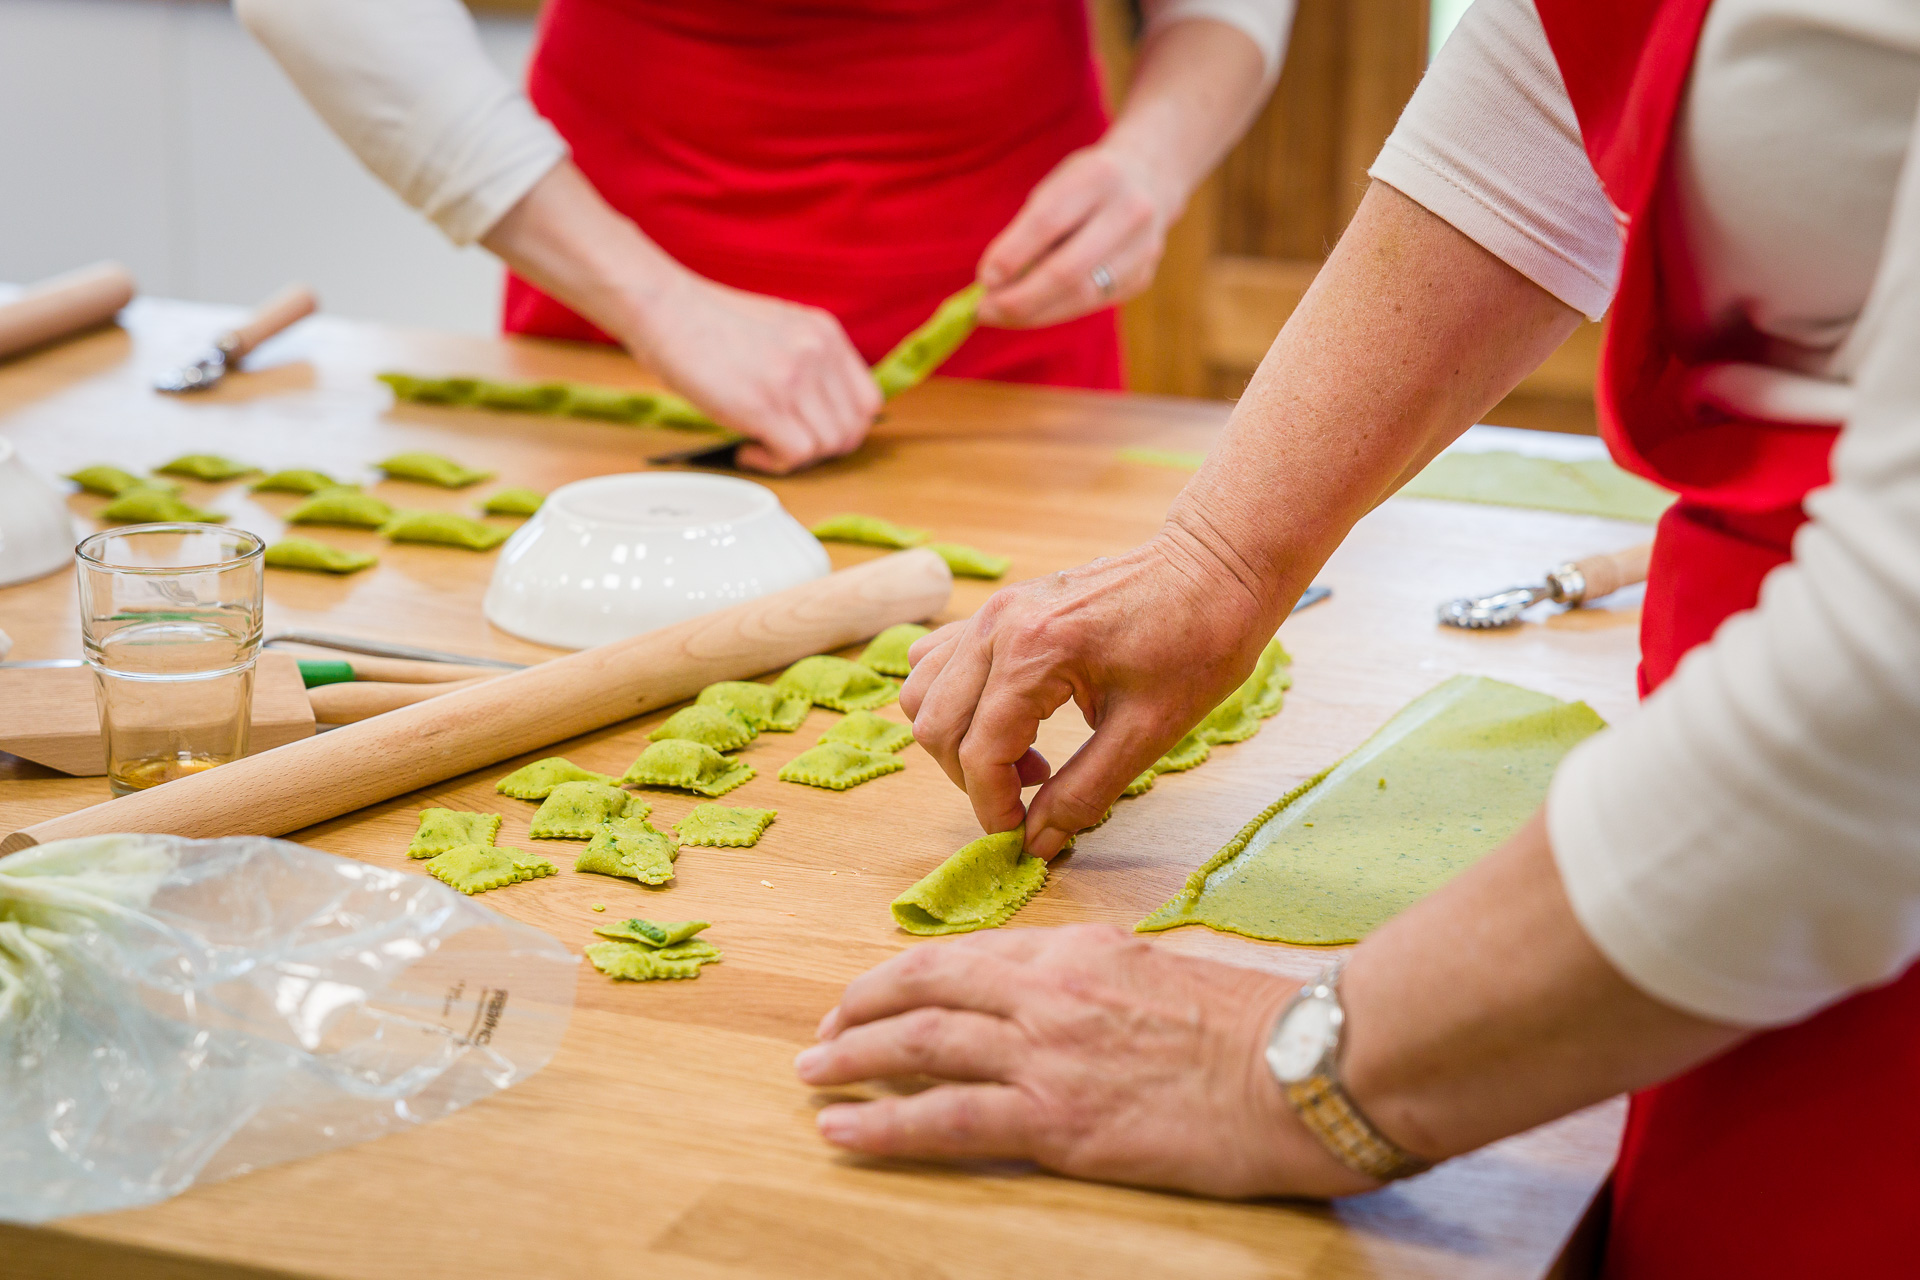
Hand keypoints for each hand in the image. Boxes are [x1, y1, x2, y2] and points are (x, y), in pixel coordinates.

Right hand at [630, 271, 882, 473]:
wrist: (666, 308)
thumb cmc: (708, 322)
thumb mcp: (779, 328)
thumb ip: (807, 361)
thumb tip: (819, 409)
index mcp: (826, 334)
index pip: (868, 402)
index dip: (845, 428)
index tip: (815, 433)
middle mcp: (818, 354)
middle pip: (851, 431)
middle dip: (820, 450)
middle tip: (785, 445)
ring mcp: (794, 379)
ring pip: (826, 447)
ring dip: (794, 457)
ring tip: (759, 443)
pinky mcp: (764, 404)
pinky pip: (796, 455)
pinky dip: (774, 463)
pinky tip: (748, 448)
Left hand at [795, 924, 1373, 1196]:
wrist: (1305, 1068)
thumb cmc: (1258, 1028)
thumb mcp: (1166, 974)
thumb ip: (1103, 983)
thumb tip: (1069, 1004)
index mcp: (1078, 951)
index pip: (970, 956)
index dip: (910, 974)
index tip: (878, 992)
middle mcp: (1048, 991)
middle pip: (927, 988)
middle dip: (864, 1006)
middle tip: (825, 1028)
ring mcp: (1047, 1054)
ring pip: (921, 1044)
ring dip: (853, 1056)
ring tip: (812, 1072)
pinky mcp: (1056, 1120)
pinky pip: (944, 1117)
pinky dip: (881, 1122)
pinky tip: (840, 1129)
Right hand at [900, 519, 1277, 858]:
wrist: (1215, 566)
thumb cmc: (1197, 641)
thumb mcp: (1149, 731)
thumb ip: (1085, 790)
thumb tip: (1037, 842)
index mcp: (1035, 652)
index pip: (978, 752)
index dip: (992, 808)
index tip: (1020, 837)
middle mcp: (998, 625)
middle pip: (935, 725)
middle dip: (972, 781)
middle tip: (1030, 800)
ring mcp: (993, 610)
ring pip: (924, 692)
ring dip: (958, 741)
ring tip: (1025, 759)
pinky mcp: (1000, 608)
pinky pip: (940, 660)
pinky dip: (956, 702)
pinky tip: (1012, 720)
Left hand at [976, 144, 1176, 329]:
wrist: (1149, 179)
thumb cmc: (1083, 186)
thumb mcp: (1056, 187)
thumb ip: (1028, 229)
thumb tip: (994, 282)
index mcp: (1100, 176)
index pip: (1049, 222)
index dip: (1012, 254)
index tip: (983, 278)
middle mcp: (1130, 211)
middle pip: (1068, 270)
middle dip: (1020, 297)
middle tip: (984, 310)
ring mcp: (1143, 248)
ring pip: (1082, 295)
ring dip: (1034, 313)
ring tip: (1000, 315)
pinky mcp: (1142, 277)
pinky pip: (1092, 304)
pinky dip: (1054, 311)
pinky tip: (1029, 312)